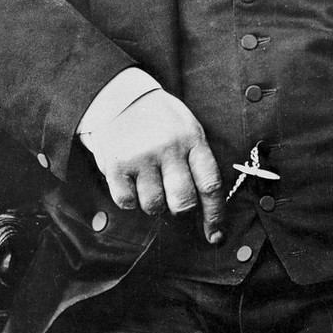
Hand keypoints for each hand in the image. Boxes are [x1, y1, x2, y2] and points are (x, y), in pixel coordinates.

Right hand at [84, 90, 224, 243]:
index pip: (210, 185)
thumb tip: (207, 206)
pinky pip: (127, 202)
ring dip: (153, 203)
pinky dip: (129, 199)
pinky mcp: (116, 165)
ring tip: (149, 183)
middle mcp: (168, 148)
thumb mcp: (186, 127)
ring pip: (154, 206)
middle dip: (181, 211)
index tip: (215, 236)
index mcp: (192, 138)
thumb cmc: (159, 118)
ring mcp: (141, 157)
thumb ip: (196, 160)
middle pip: (183, 202)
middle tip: (174, 202)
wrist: (119, 95)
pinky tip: (131, 181)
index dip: (215, 216)